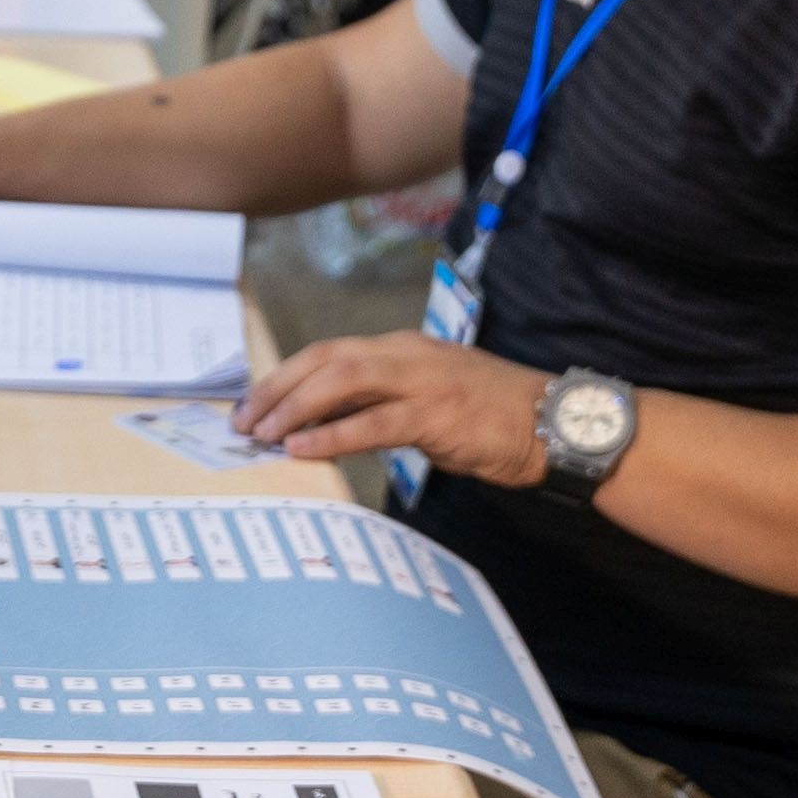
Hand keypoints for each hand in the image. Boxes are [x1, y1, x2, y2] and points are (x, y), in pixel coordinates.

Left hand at [237, 330, 548, 483]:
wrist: (553, 423)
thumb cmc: (494, 415)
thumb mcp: (431, 399)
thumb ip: (384, 403)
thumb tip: (327, 425)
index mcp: (402, 348)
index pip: (328, 352)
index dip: (284, 375)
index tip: (253, 402)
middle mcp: (406, 355)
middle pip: (325, 360)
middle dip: (277, 389)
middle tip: (243, 421)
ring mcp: (422, 381)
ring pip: (342, 381)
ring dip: (294, 408)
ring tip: (263, 434)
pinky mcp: (437, 414)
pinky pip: (373, 422)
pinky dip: (332, 435)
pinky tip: (303, 449)